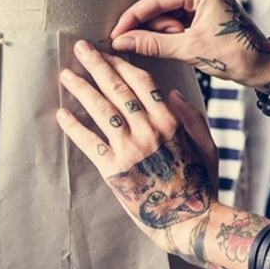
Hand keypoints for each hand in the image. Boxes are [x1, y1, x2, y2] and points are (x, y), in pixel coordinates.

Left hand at [56, 40, 218, 242]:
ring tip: (66, 75)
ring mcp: (130, 150)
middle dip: (97, 66)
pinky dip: (74, 127)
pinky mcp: (114, 171)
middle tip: (80, 48)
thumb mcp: (207, 146)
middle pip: (118, 90)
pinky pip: (89, 143)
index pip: (143, 83)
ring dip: (82, 90)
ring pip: (101, 111)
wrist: (189, 220)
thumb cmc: (201, 184)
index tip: (109, 52)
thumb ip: (191, 117)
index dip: (123, 65)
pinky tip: (62, 113)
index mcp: (171, 122)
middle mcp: (149, 131)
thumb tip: (172, 92)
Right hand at [109, 0, 269, 89]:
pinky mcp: (205, 9)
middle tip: (157, 41)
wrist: (264, 67)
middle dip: (150, 19)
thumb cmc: (236, 57)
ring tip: (175, 43)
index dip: (133, 17)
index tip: (117, 34)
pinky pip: (177, 13)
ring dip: (161, 25)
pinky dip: (170, 28)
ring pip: (166, 5)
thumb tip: (122, 42)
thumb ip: (153, 44)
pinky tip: (175, 41)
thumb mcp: (190, 50)